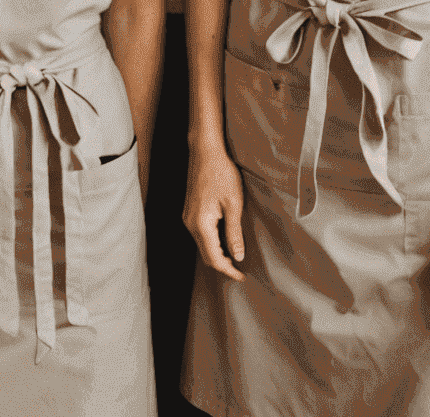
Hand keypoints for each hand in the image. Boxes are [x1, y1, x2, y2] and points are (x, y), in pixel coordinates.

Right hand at [183, 143, 245, 281]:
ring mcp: (187, 216)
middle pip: (205, 255)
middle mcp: (189, 223)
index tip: (242, 277)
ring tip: (234, 257)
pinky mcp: (189, 210)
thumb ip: (234, 233)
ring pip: (202, 245)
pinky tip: (224, 241)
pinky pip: (200, 234)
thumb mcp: (234, 204)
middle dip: (222, 265)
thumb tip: (237, 257)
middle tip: (240, 271)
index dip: (228, 271)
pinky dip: (212, 243)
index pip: (214, 258)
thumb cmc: (222, 174)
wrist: (205, 151)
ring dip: (217, 254)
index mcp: (201, 224)